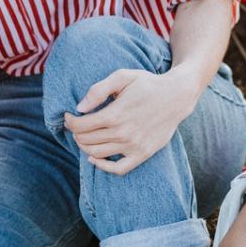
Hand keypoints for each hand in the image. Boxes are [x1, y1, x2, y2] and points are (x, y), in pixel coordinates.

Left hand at [63, 69, 198, 174]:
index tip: (69, 116)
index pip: (80, 126)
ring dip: (84, 146)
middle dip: (76, 133)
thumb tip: (79, 108)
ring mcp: (133, 146)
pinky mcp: (142, 154)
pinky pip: (118, 169)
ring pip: (97, 154)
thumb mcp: (123, 77)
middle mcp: (122, 133)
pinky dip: (102, 166)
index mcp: (115, 114)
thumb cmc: (147, 84)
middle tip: (76, 125)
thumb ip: (98, 90)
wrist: (176, 97)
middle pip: (86, 140)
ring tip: (85, 137)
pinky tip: (95, 158)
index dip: (69, 121)